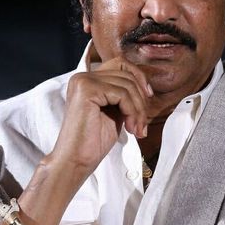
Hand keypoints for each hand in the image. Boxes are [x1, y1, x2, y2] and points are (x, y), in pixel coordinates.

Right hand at [50, 57, 152, 175]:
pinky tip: (130, 128)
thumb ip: (123, 96)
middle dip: (141, 100)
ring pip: (127, 85)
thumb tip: (145, 86)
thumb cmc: (94, 142)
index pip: (120, 64)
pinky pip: (122, 94)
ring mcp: (84, 81)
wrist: (76, 160)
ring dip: (138, 110)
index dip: (139, 78)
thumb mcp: (114, 112)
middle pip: (126, 74)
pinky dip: (132, 111)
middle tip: (141, 124)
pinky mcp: (87, 90)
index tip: (148, 99)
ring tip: (136, 129)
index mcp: (88, 80)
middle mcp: (83, 77)